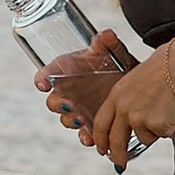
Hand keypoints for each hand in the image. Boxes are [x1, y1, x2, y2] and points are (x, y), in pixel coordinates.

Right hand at [35, 31, 129, 146]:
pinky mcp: (90, 123)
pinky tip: (91, 139)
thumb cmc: (116, 61)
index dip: (41, 79)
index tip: (42, 84)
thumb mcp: (113, 50)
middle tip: (69, 105)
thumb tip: (107, 35)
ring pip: (67, 119)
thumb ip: (107, 43)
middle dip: (58, 105)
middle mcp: (67, 91)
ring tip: (82, 121)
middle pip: (53, 102)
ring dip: (71, 121)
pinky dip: (85, 137)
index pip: (46, 74)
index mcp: (66, 70)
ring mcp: (77, 109)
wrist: (133, 80)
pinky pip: (83, 134)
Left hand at [81, 47, 174, 167]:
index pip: (101, 123)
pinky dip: (169, 126)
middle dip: (117, 156)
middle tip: (120, 163)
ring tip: (165, 108)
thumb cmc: (167, 66)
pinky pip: (162, 134)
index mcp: (117, 94)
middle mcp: (124, 109)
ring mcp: (139, 119)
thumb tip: (132, 113)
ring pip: (144, 137)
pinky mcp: (156, 126)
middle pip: (116, 141)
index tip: (102, 148)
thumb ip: (130, 97)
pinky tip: (173, 109)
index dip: (100, 139)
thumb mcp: (138, 78)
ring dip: (154, 130)